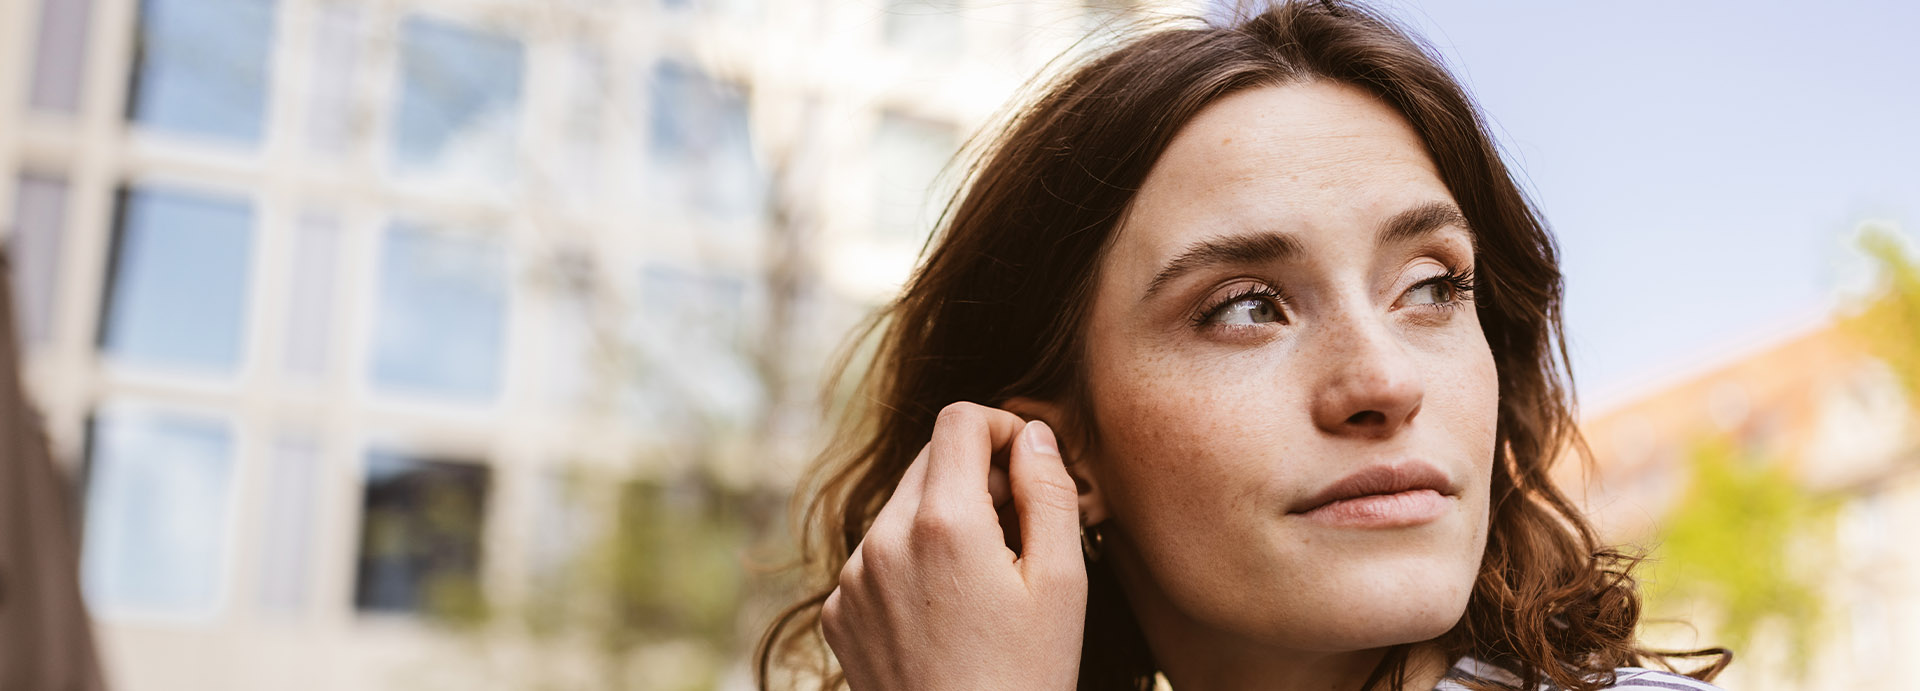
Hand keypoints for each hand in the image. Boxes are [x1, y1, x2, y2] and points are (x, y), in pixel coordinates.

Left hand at [822, 402, 1087, 690]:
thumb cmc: (1026, 678)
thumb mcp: (1062, 583)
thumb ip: (1049, 492)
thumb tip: (1031, 433)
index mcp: (943, 522)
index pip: (960, 420)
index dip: (1001, 427)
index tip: (1027, 465)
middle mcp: (883, 539)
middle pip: (928, 459)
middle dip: (974, 475)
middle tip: (1018, 530)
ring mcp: (852, 578)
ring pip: (900, 508)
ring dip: (941, 520)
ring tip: (983, 582)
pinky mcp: (838, 613)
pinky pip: (875, 557)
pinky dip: (910, 563)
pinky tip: (945, 614)